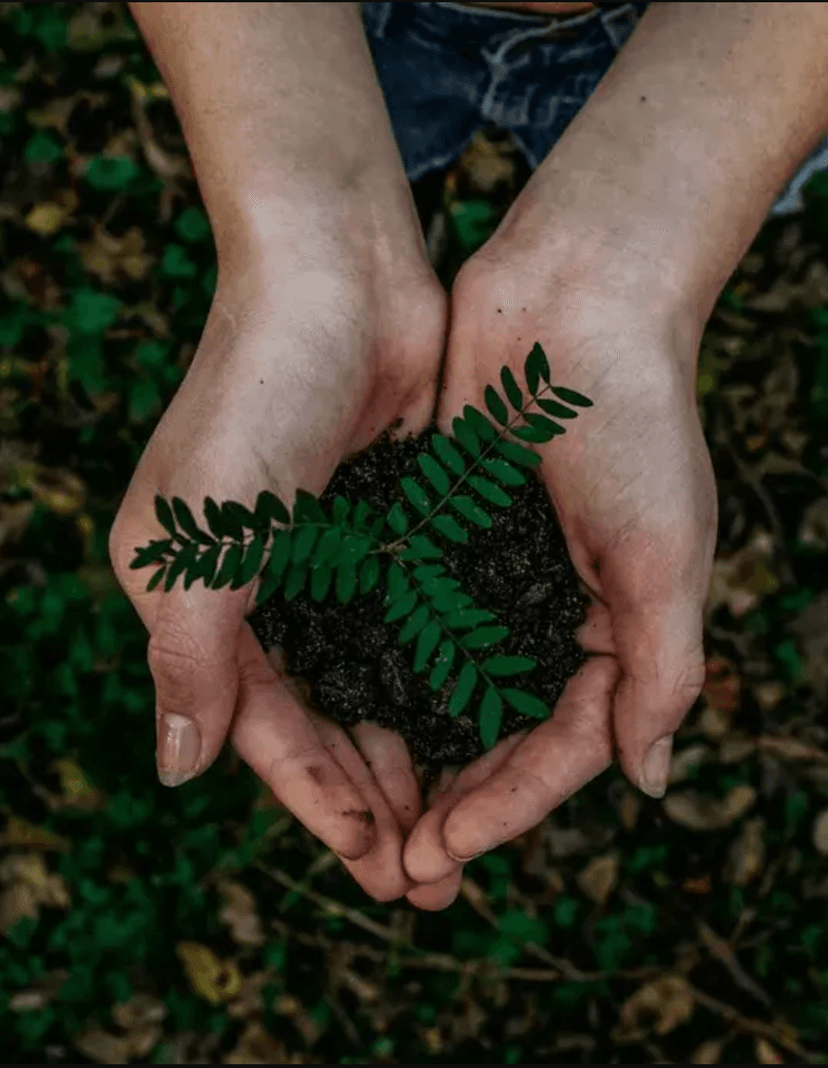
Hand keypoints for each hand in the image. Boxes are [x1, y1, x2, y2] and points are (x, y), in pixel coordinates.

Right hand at [109, 210, 450, 902]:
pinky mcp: (385, 529)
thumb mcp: (202, 534)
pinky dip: (436, 679)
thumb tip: (177, 770)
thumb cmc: (256, 394)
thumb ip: (189, 655)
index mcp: (195, 594)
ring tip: (454, 821)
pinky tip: (474, 727)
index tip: (373, 857)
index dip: (313, 795)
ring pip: (368, 682)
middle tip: (425, 872)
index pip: (256, 721)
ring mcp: (326, 559)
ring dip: (406, 751)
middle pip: (315, 717)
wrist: (337, 276)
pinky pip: (411, 626)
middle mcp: (257, 586)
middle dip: (366, 795)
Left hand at [402, 223, 717, 908]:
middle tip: (397, 866)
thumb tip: (649, 779)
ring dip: (408, 752)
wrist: (574, 301)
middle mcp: (547, 613)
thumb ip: (662, 668)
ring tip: (361, 816)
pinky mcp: (436, 534)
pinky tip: (336, 712)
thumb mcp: (667, 553)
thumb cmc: (636, 422)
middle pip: (496, 734)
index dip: (508, 807)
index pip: (561, 746)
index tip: (444, 851)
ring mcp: (488, 576)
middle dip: (453, 802)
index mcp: (613, 629)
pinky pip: (404, 617)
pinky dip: (377, 668)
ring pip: (442, 689)